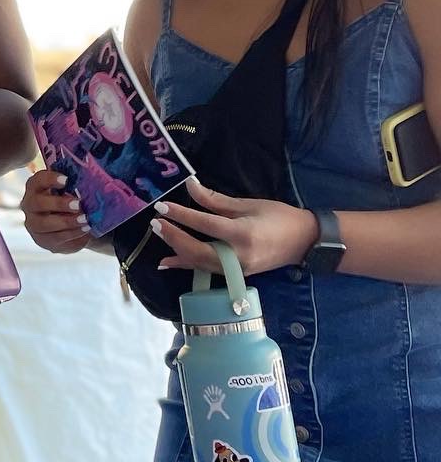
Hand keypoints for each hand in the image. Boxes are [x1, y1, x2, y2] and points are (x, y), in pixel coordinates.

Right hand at [20, 168, 91, 254]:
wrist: (63, 226)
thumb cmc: (65, 201)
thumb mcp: (67, 190)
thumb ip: (73, 185)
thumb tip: (91, 182)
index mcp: (34, 187)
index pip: (38, 180)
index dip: (50, 179)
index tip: (66, 180)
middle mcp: (29, 205)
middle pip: (38, 203)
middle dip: (59, 204)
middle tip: (78, 205)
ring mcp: (33, 224)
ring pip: (45, 224)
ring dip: (67, 221)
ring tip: (85, 219)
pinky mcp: (42, 240)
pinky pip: (56, 238)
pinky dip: (72, 233)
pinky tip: (85, 229)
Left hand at [152, 176, 317, 274]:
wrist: (305, 242)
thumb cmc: (279, 217)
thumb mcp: (249, 204)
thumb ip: (216, 200)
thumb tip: (190, 186)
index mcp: (242, 234)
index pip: (204, 224)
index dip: (181, 215)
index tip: (162, 207)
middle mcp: (238, 256)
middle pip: (197, 250)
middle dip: (174, 236)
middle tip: (156, 222)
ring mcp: (237, 269)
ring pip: (200, 262)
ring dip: (176, 250)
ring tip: (159, 235)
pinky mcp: (237, 274)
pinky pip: (206, 270)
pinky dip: (186, 264)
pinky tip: (167, 261)